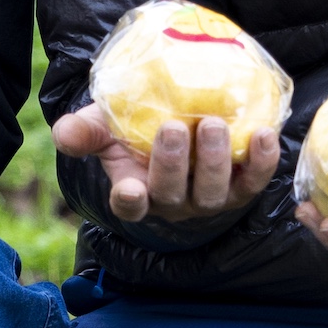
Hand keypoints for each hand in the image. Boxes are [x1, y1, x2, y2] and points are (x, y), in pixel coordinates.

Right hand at [52, 105, 280, 224]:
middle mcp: (172, 201)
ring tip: (214, 124)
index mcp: (135, 190)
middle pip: (172, 194)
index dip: (131, 201)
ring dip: (214, 161)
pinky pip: (254, 181)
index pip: (130, 205)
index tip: (131, 188)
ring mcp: (208, 198)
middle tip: (174, 127)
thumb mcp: (104, 126)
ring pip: (213, 192)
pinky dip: (261, 161)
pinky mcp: (242, 188)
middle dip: (173, 164)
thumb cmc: (134, 129)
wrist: (179, 121)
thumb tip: (64, 133)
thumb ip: (83, 131)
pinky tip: (264, 134)